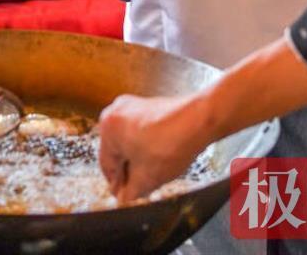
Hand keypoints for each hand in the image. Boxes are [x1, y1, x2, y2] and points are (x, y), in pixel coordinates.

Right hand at [98, 93, 212, 203]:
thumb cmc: (171, 144)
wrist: (199, 122)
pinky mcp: (148, 106)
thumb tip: (124, 199)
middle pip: (117, 152)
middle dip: (128, 171)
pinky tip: (158, 159)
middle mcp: (116, 112)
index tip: (124, 197)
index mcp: (107, 127)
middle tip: (139, 189)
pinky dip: (146, 147)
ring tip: (152, 175)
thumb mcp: (147, 179)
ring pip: (129, 142)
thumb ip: (130, 193)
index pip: (107, 165)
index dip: (117, 185)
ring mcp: (133, 106)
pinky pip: (140, 132)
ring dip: (138, 160)